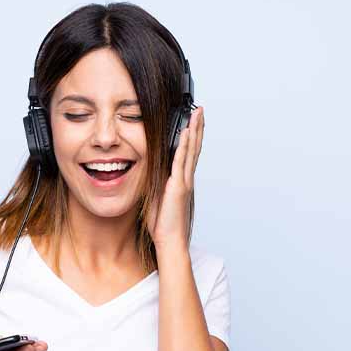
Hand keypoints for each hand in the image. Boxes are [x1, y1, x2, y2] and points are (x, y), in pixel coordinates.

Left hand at [146, 106, 204, 250]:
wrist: (169, 240)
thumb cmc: (163, 223)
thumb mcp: (156, 196)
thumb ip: (156, 182)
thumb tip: (150, 169)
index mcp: (181, 180)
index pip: (188, 152)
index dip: (192, 136)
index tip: (193, 120)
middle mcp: (186, 178)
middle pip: (194, 147)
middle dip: (197, 127)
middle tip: (200, 110)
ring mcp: (184, 181)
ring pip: (190, 150)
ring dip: (194, 130)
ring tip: (197, 114)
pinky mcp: (178, 186)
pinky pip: (181, 161)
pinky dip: (184, 146)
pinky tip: (185, 133)